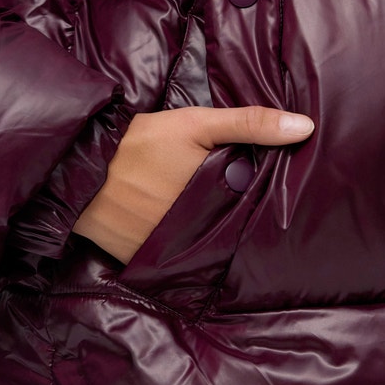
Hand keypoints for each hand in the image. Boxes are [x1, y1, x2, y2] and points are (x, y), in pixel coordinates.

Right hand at [72, 104, 314, 264]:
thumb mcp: (196, 125)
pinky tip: (173, 233)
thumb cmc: (140, 145)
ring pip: (200, 245)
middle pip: (226, 228)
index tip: (268, 197)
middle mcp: (197, 232)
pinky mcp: (143, 260)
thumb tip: (306, 127)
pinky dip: (174, 248)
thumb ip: (250, 124)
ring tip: (206, 221)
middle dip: (232, 219)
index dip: (259, 202)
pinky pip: (169, 258)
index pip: (252, 207)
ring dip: (204, 235)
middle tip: (233, 209)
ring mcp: (170, 250)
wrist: (78, 170)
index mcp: (216, 198)